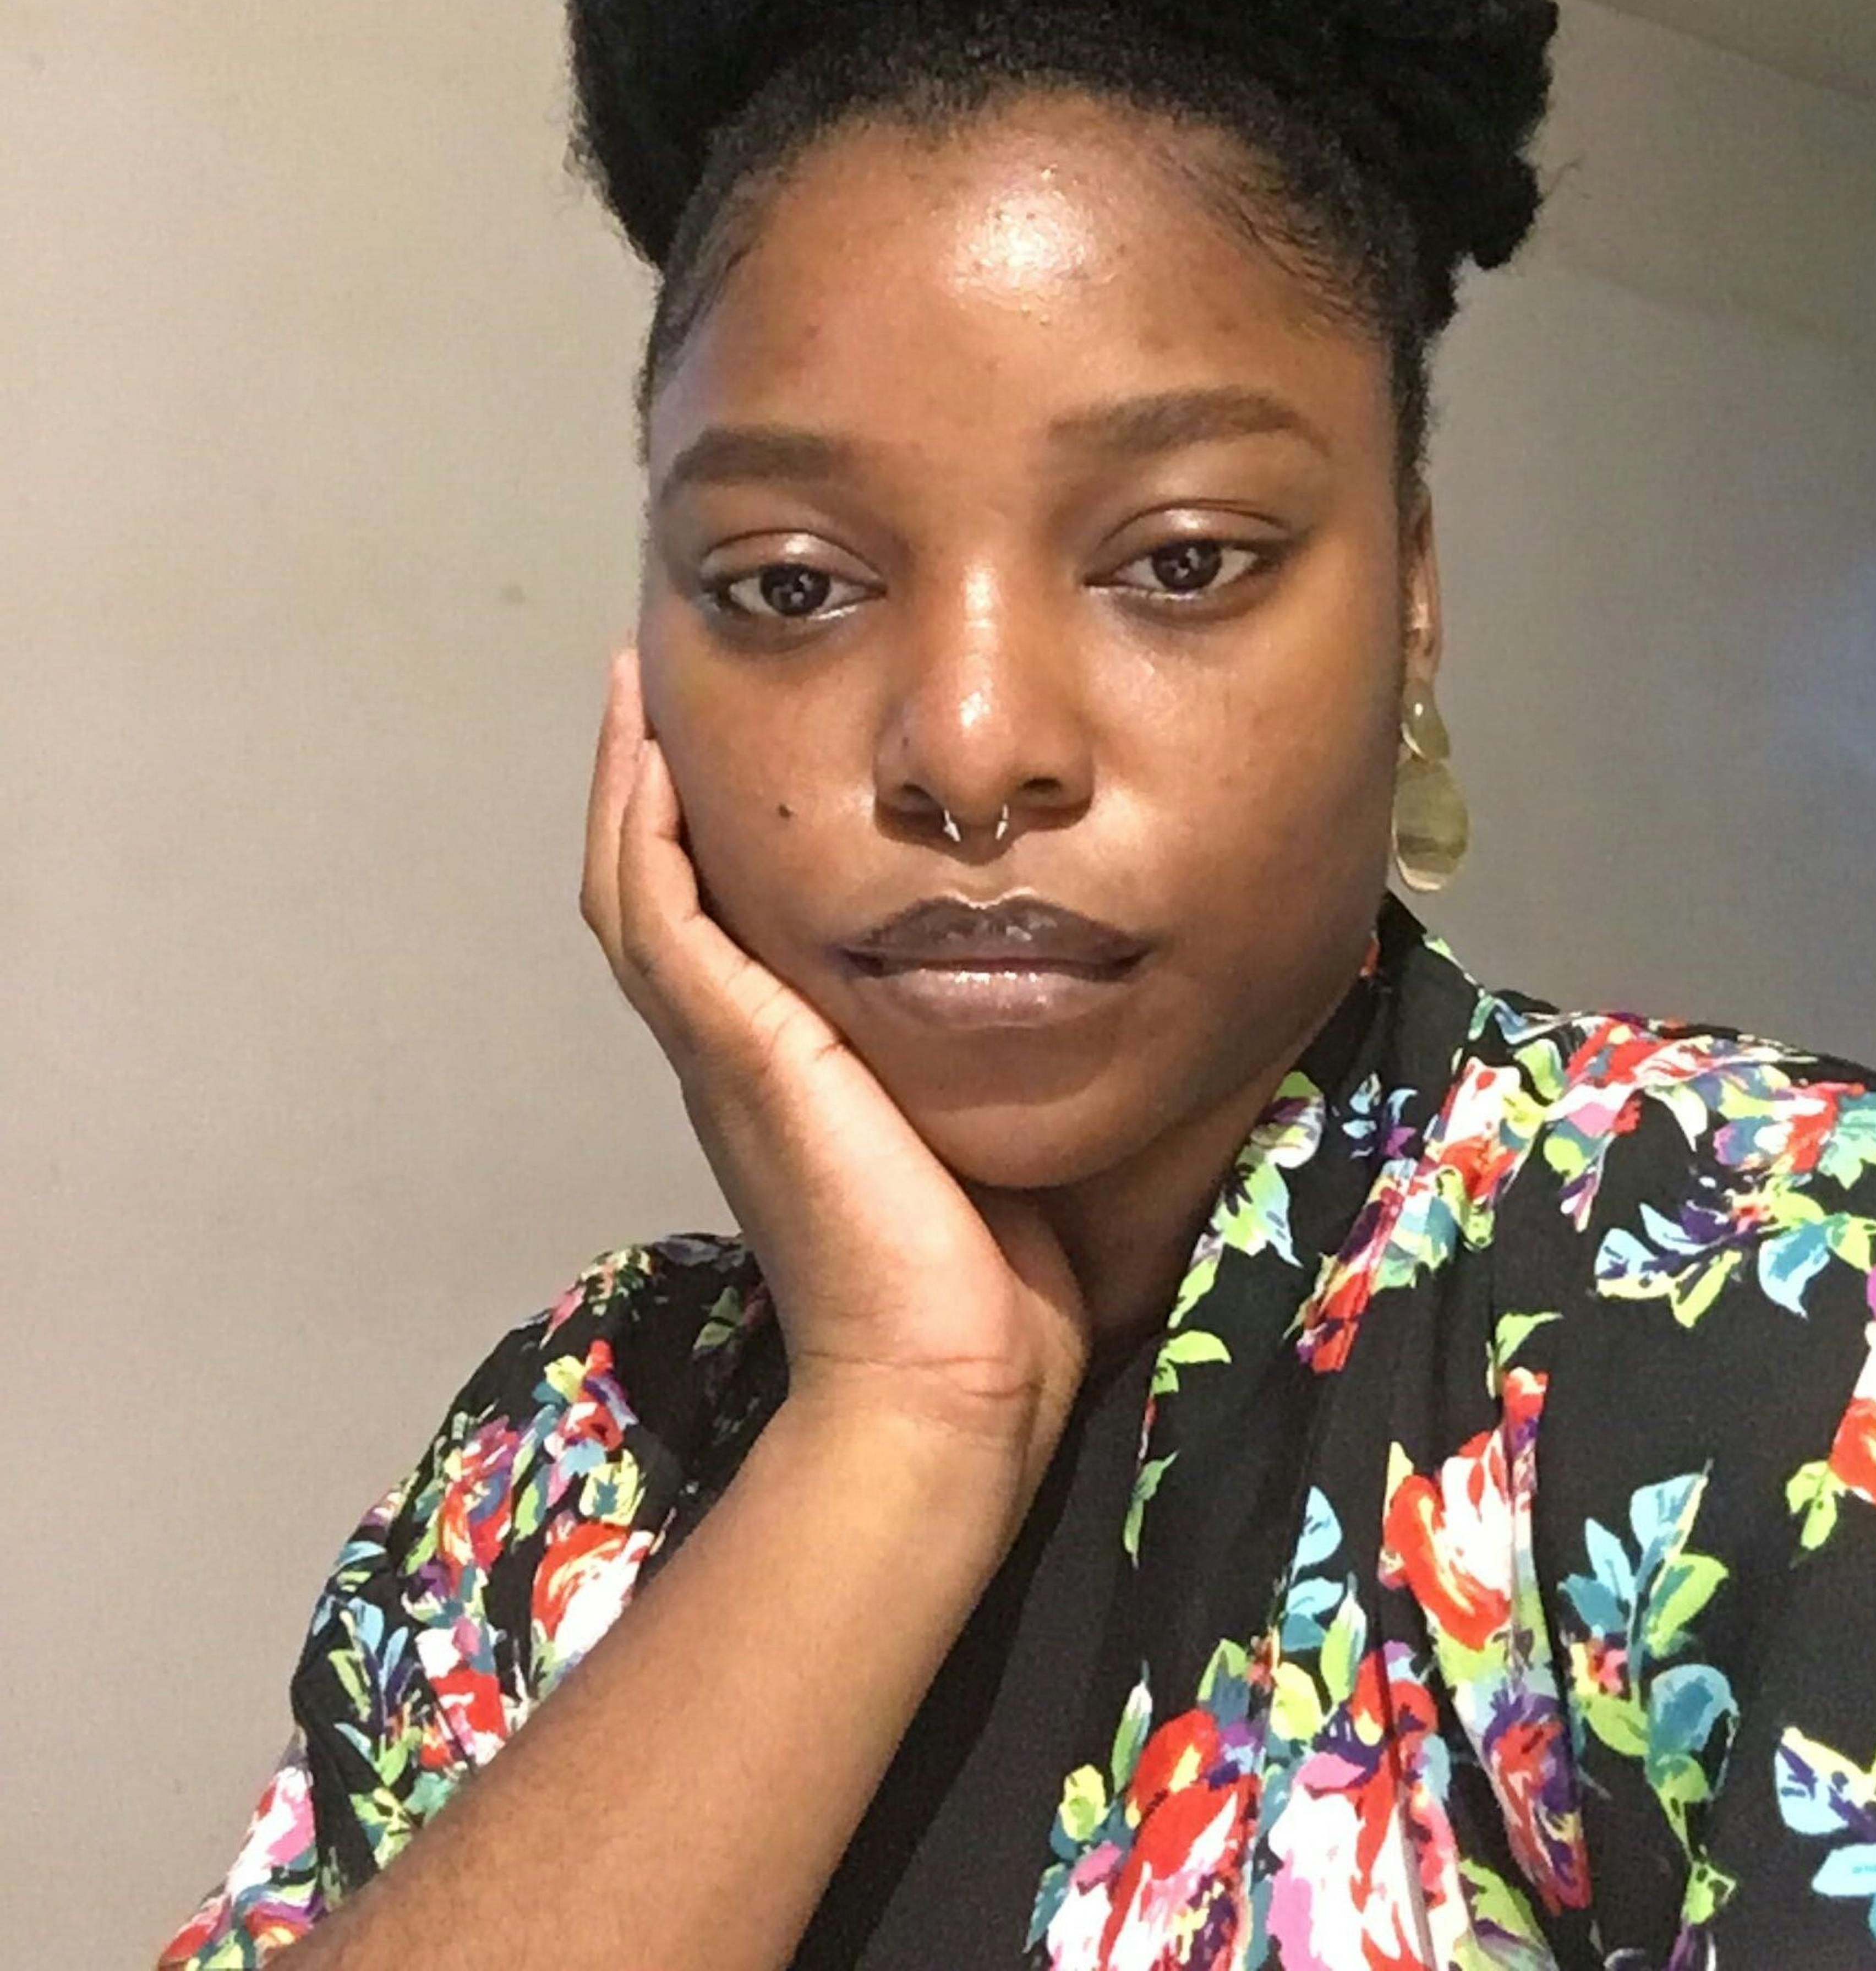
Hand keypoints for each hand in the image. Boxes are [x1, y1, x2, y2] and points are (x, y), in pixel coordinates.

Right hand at [580, 646, 1091, 1507]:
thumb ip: (984, 1044)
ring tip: (642, 678)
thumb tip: (1061, 973)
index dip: (706, 823)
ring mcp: (722, 1045)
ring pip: (638, 879)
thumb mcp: (980, 1110)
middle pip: (659, 879)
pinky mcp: (736, 1046)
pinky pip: (658, 909)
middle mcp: (733, 1046)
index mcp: (784, 1065)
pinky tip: (657, 744)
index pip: (720, 913)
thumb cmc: (989, 1272)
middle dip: (654, 776)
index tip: (719, 729)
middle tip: (657, 675)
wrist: (950, 1379)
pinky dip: (645, 821)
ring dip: (634, 776)